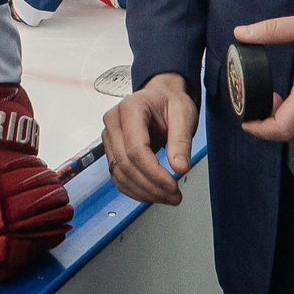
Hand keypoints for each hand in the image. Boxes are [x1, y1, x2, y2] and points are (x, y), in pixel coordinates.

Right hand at [103, 71, 197, 205]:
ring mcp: (109, 136)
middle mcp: (113, 122)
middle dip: (151, 186)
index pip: (136, 148)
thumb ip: (182, 141)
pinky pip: (118, 176)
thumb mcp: (184, 114)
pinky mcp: (111, 150)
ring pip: (119, 173)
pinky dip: (134, 190)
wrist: (160, 97)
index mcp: (130, 108)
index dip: (154, 172)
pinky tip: (152, 193)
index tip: (173, 185)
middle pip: (125, 164)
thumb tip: (180, 168)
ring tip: (167, 197)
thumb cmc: (170, 102)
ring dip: (143, 192)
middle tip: (174, 196)